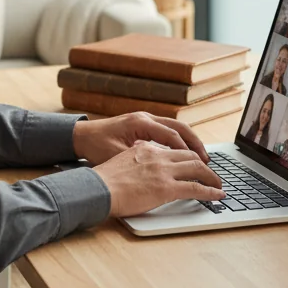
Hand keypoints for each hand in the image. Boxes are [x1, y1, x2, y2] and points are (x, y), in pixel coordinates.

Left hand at [72, 112, 208, 165]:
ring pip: (174, 128)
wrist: (80, 136)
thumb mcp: (116, 155)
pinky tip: (183, 155)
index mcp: (140, 123)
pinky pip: (166, 131)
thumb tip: (162, 170)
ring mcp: (144, 120)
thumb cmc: (95, 146)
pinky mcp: (141, 126)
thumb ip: (140, 160)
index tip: (201, 165)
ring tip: (201, 159)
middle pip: (179, 128)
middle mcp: (145, 118)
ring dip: (189, 142)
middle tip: (208, 161)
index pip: (172, 136)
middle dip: (195, 144)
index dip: (188, 151)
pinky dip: (178, 142)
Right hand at [93, 140, 223, 216]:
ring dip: (212, 177)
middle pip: (191, 156)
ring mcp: (163, 172)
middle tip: (212, 174)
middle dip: (205, 165)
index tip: (195, 164)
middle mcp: (158, 157)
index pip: (175, 149)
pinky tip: (218, 196)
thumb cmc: (104, 180)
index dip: (189, 157)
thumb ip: (135, 157)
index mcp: (147, 150)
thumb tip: (142, 158)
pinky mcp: (166, 188)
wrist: (98, 189)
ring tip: (219, 186)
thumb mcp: (121, 160)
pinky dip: (211, 192)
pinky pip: (196, 188)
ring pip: (198, 169)